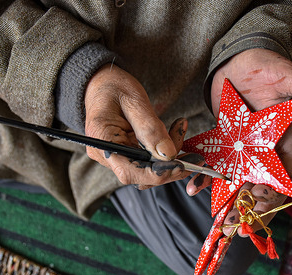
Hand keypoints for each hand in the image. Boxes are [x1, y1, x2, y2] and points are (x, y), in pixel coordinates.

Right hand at [84, 64, 194, 188]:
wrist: (100, 82)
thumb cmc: (112, 86)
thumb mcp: (134, 100)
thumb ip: (150, 128)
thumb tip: (168, 154)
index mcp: (102, 141)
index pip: (130, 171)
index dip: (158, 172)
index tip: (181, 163)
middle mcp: (105, 155)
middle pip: (141, 174)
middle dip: (169, 165)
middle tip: (191, 150)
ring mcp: (114, 157)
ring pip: (147, 170)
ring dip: (169, 158)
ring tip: (180, 131)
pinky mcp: (123, 155)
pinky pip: (146, 162)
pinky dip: (163, 153)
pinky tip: (172, 135)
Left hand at [188, 48, 291, 233]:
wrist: (239, 59)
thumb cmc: (268, 66)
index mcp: (284, 140)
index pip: (287, 174)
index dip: (278, 191)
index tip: (263, 199)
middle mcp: (263, 149)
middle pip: (260, 184)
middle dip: (250, 203)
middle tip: (236, 219)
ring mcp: (241, 147)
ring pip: (235, 179)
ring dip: (226, 198)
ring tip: (216, 214)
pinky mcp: (221, 142)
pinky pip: (213, 163)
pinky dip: (204, 175)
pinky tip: (192, 187)